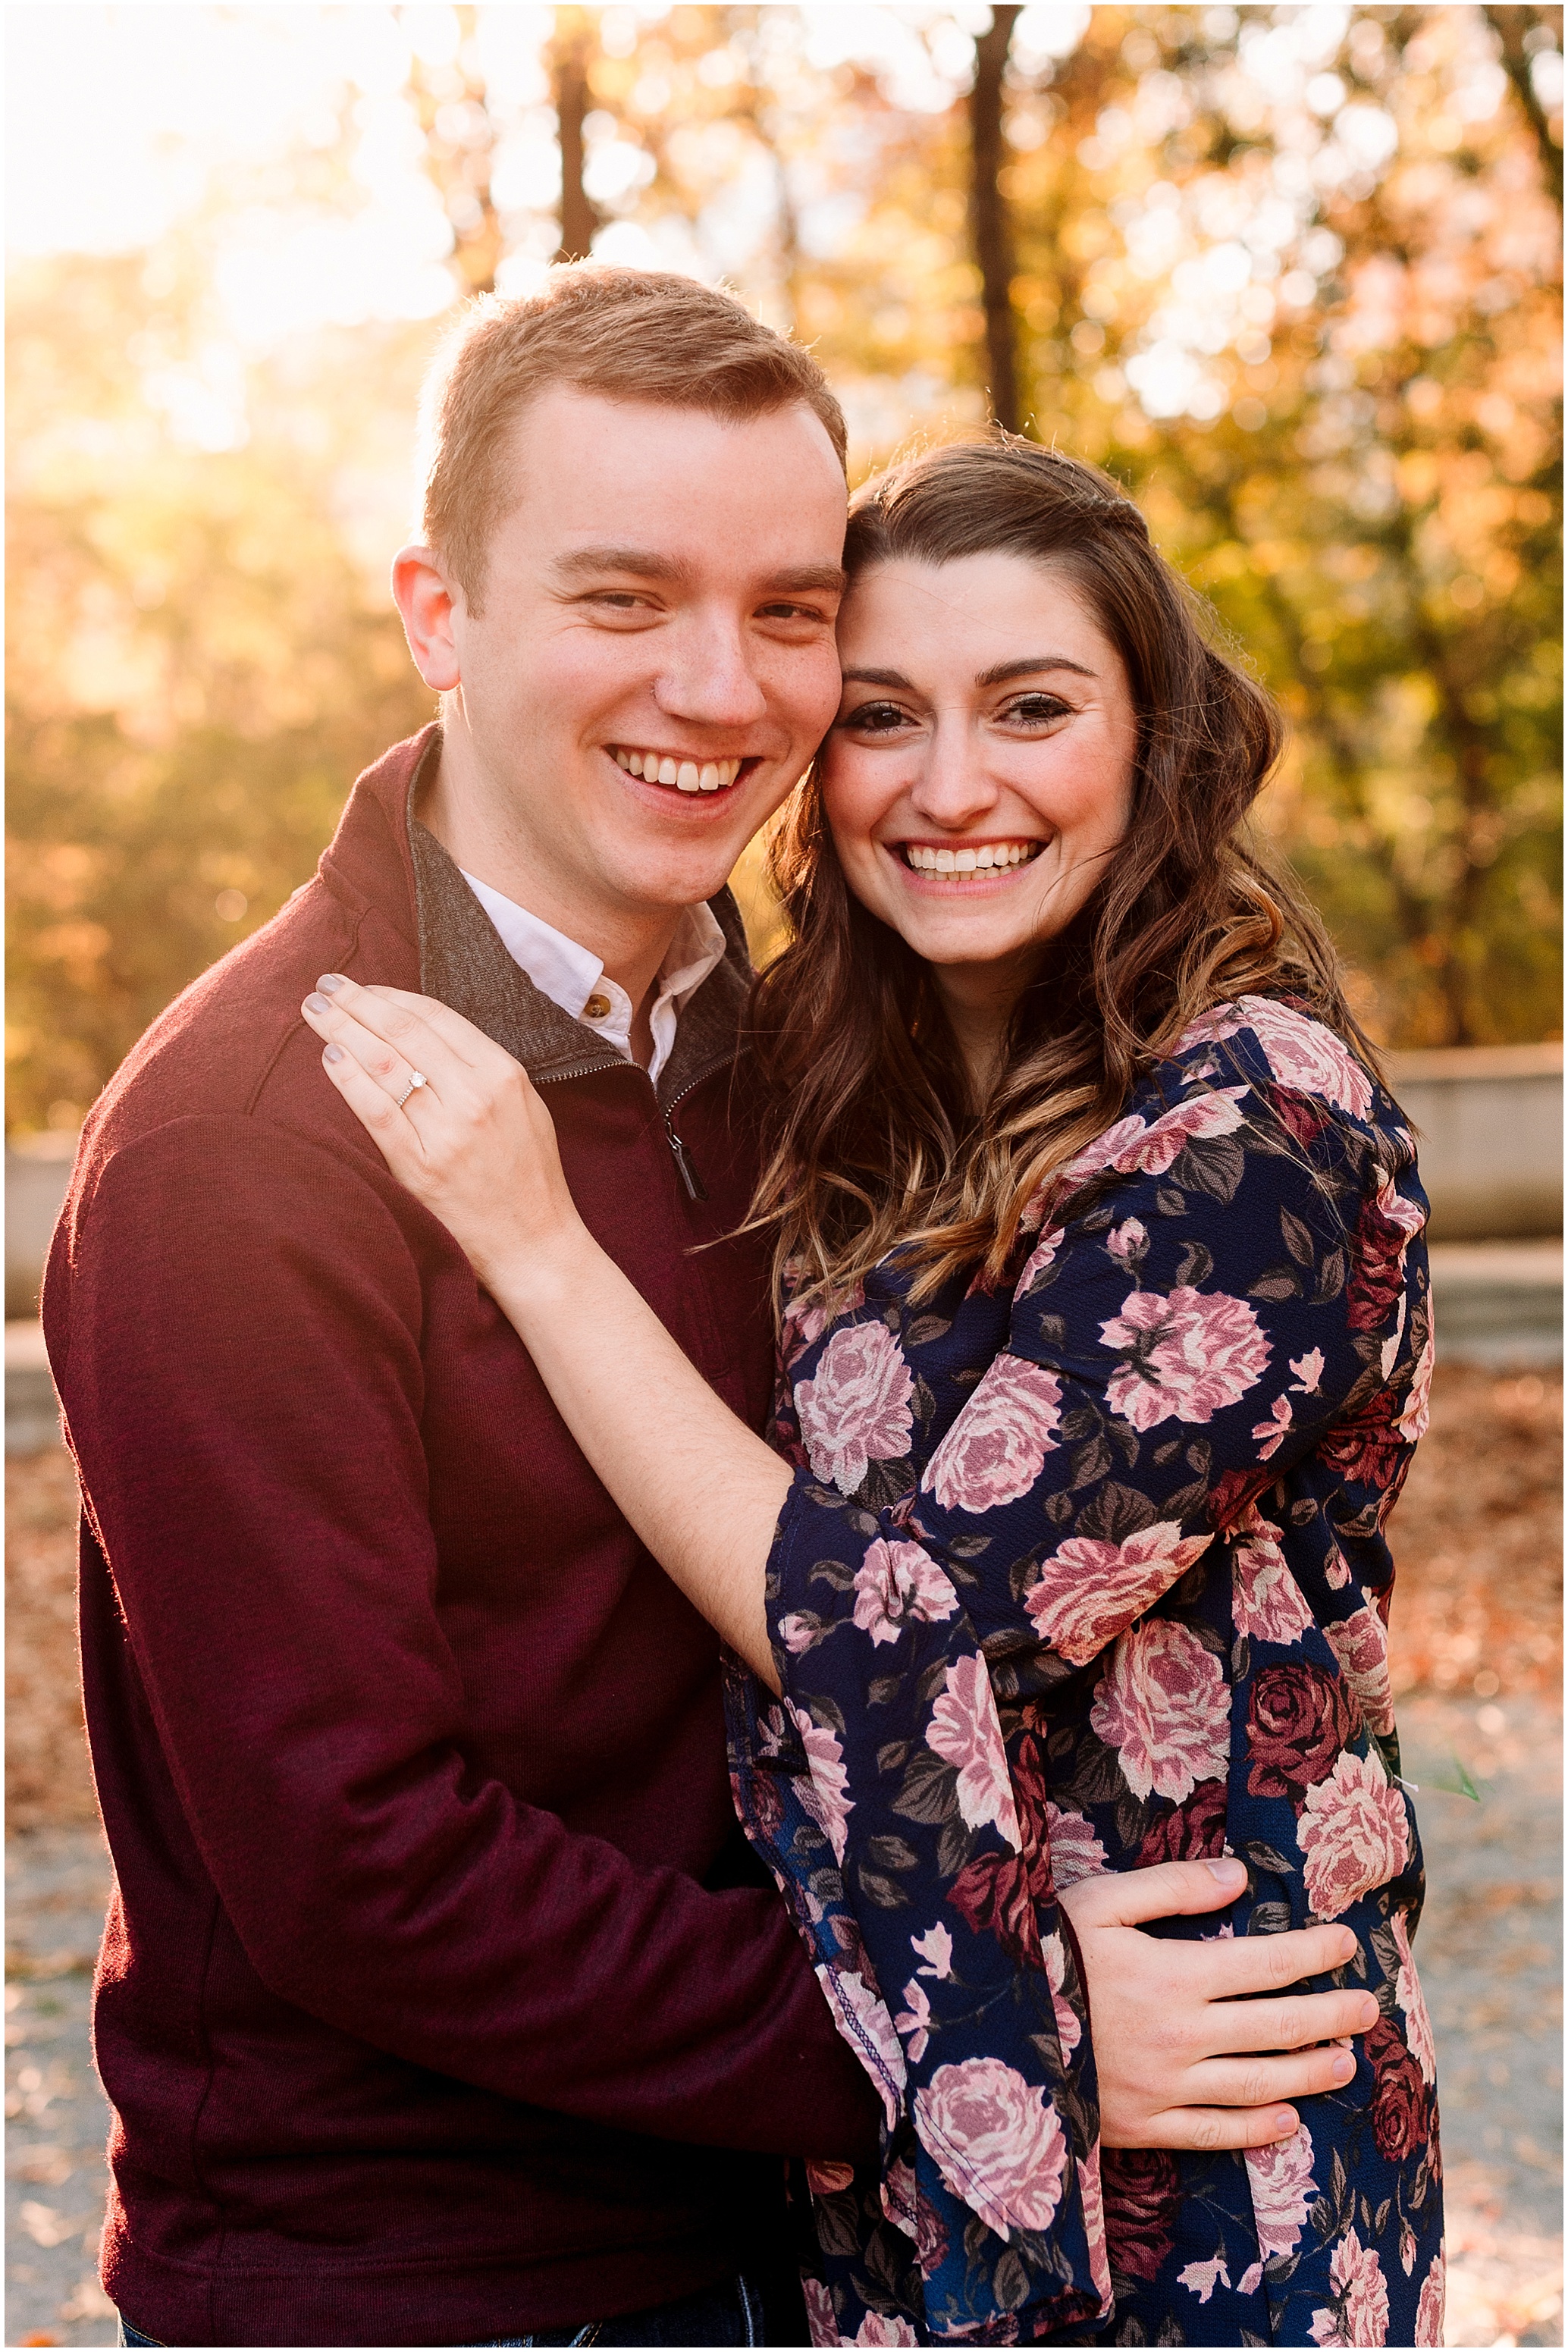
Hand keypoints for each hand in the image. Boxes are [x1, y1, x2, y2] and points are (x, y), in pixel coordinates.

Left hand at [301, 974, 581, 1291]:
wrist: (534, 1244)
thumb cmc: (527, 1176)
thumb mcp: (523, 1106)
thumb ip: (481, 1069)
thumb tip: (422, 1032)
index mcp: (503, 1073)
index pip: (435, 1017)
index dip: (391, 996)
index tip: (363, 987)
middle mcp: (475, 1096)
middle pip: (403, 1031)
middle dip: (357, 1001)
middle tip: (325, 984)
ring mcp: (446, 1132)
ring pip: (384, 1064)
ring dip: (342, 1029)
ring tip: (315, 1010)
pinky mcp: (420, 1166)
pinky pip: (376, 1111)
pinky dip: (348, 1079)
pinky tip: (328, 1056)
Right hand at [1059, 1858, 1377, 2150]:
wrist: (984, 2026)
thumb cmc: (1044, 1952)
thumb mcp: (1099, 1901)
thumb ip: (1172, 1887)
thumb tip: (1238, 1877)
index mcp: (1173, 1974)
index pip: (1264, 1963)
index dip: (1312, 1954)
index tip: (1347, 1946)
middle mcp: (1181, 2036)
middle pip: (1275, 2027)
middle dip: (1329, 2015)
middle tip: (1368, 2009)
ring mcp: (1164, 2087)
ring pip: (1256, 2084)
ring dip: (1308, 2073)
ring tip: (1346, 2064)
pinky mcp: (1142, 2125)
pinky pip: (1211, 2133)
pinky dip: (1255, 2130)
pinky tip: (1287, 2124)